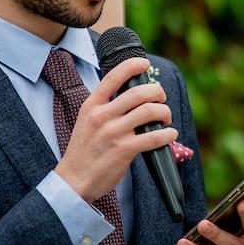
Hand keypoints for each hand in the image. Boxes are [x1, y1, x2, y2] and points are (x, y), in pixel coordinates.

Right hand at [55, 57, 176, 201]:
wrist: (74, 180)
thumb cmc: (84, 150)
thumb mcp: (86, 121)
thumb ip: (105, 107)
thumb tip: (132, 95)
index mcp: (92, 105)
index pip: (114, 77)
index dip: (133, 65)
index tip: (145, 64)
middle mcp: (102, 116)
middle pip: (140, 92)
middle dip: (158, 92)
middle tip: (161, 99)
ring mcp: (113, 132)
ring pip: (150, 112)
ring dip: (165, 113)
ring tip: (166, 119)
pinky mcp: (124, 150)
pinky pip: (154, 136)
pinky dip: (168, 134)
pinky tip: (169, 135)